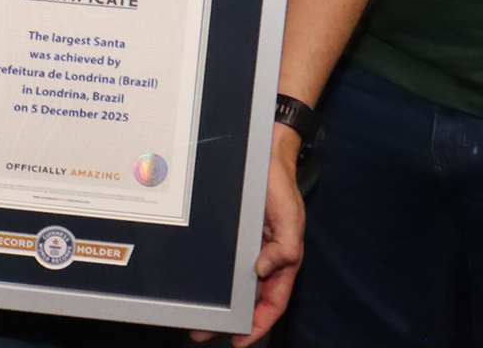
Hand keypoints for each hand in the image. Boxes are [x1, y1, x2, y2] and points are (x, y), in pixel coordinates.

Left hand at [192, 126, 302, 343]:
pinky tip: (193, 283)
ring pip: (231, 283)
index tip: (239, 341)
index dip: (258, 325)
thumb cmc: (280, 186)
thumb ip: (285, 246)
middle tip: (202, 332)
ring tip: (192, 316)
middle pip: (247, 298)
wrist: (263, 154)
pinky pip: (220, 260)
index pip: (272, 302)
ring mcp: (244, 248)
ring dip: (215, 301)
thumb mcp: (290, 216)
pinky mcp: (228, 235)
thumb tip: (263, 271)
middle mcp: (261, 258)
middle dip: (228, 319)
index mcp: (281, 260)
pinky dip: (208, 275)